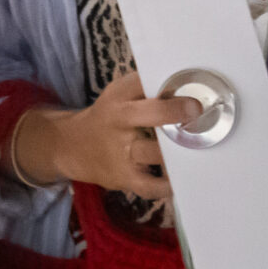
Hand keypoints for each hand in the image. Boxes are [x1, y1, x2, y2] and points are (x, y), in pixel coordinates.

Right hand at [30, 71, 201, 201]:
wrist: (72, 146)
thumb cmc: (108, 117)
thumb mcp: (119, 95)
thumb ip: (146, 90)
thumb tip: (187, 87)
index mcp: (119, 97)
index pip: (141, 83)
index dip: (166, 84)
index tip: (190, 87)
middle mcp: (118, 121)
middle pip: (148, 113)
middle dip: (172, 111)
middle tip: (195, 110)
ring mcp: (120, 152)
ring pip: (151, 152)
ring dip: (175, 151)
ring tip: (196, 147)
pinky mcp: (123, 177)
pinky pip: (148, 185)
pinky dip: (165, 186)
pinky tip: (179, 181)